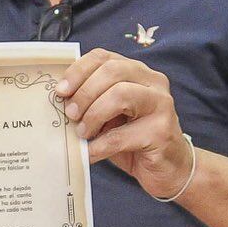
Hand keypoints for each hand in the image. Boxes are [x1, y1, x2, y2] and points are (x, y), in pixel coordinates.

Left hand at [56, 48, 194, 196]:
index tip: (60, 91)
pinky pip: (121, 135)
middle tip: (70, 114)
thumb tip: (59, 99)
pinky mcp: (162, 132)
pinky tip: (90, 153)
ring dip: (93, 115)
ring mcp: (161, 105)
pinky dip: (99, 145)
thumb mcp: (110, 115)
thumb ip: (92, 101)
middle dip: (84, 92)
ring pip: (120, 95)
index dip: (78, 71)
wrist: (168, 169)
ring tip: (81, 133)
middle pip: (112, 71)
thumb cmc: (134, 139)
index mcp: (138, 72)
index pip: (104, 57)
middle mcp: (154, 82)